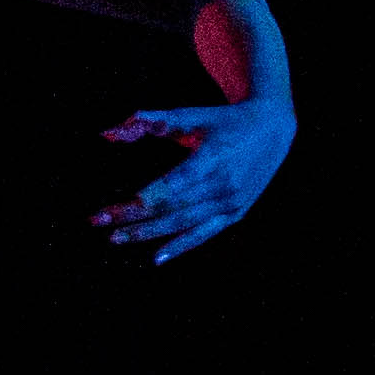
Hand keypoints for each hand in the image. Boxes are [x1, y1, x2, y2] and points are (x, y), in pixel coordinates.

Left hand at [91, 98, 293, 260]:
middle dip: (132, 217)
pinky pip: (205, 234)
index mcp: (213, 159)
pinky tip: (157, 258)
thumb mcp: (196, 115)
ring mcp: (231, 202)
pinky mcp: (237, 213)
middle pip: (170, 207)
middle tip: (99, 224)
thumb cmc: (228, 120)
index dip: (141, 199)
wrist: (275, 129)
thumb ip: (160, 121)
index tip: (113, 208)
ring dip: (148, 233)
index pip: (171, 186)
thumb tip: (124, 122)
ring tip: (116, 239)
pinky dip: (181, 247)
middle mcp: (223, 184)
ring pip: (183, 223)